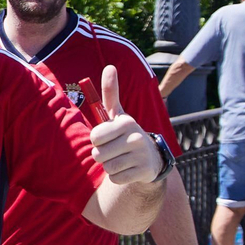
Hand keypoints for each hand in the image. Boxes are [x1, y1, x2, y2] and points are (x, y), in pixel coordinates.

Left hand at [89, 65, 161, 183]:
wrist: (150, 158)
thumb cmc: (126, 134)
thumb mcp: (118, 114)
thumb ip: (110, 93)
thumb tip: (109, 66)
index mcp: (126, 122)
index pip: (94, 136)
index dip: (97, 140)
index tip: (107, 137)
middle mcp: (136, 136)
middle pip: (98, 154)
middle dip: (101, 155)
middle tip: (113, 150)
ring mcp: (141, 155)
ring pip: (107, 167)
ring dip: (109, 166)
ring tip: (121, 158)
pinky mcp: (144, 172)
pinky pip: (116, 178)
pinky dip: (117, 176)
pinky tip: (128, 169)